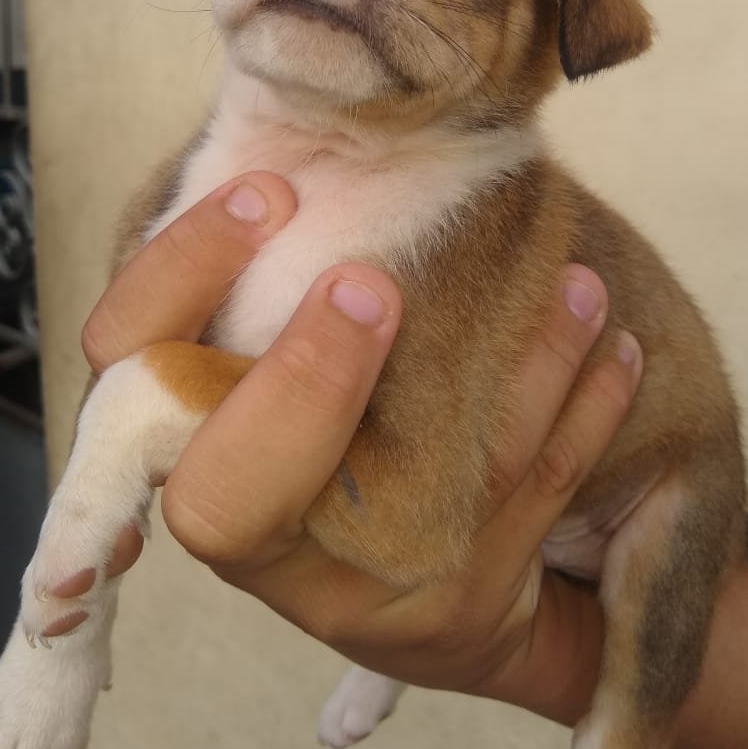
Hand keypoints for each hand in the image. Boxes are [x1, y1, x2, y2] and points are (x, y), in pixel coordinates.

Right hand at [59, 171, 640, 710]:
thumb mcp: (293, 382)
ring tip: (578, 280)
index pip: (132, 381)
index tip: (269, 195)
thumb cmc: (346, 452)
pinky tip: (615, 346)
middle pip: (225, 498)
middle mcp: (260, 551)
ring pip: (431, 476)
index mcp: (194, 460)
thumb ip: (275, 296)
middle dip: (301, 380)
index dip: (182, 280)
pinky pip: (532, 490)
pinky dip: (584, 406)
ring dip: (521, 362)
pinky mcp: (461, 606)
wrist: (440, 615)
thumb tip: (299, 132)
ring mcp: (363, 592)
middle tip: (369, 281)